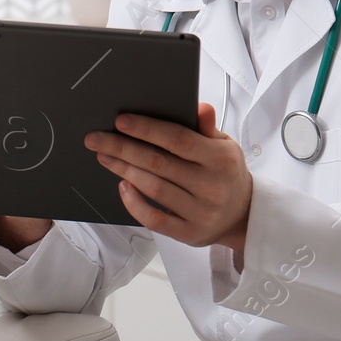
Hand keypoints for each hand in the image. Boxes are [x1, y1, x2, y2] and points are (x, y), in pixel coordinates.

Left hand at [86, 103, 251, 254]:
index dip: (147, 130)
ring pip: (153, 188)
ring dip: (124, 170)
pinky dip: (134, 202)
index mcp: (220, 159)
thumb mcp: (224, 145)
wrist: (244, 214)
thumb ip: (207, 127)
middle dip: (123, 148)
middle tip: (96, 138)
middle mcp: (211, 186)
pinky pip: (154, 219)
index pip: (178, 140)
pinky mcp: (189, 233)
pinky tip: (123, 186)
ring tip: (105, 156)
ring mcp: (201, 212)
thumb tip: (200, 107)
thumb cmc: (225, 172)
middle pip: (158, 163)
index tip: (120, 121)